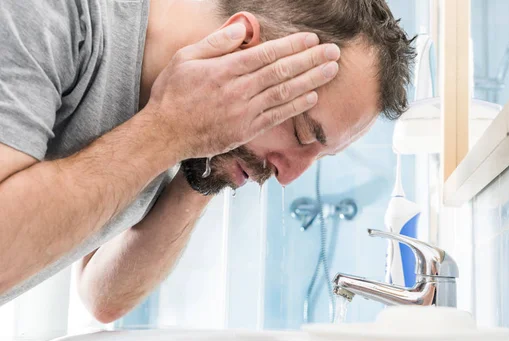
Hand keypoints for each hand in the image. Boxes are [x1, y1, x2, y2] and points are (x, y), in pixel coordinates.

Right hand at [145, 24, 339, 159]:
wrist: (165, 134)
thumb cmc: (173, 93)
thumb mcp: (186, 58)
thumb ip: (216, 43)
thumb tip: (243, 28)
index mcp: (225, 69)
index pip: (266, 54)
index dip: (292, 46)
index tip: (312, 39)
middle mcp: (239, 90)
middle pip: (282, 72)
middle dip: (310, 60)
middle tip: (334, 52)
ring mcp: (244, 112)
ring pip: (284, 93)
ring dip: (311, 80)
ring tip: (331, 70)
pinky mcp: (246, 130)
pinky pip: (277, 116)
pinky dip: (296, 106)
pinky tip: (313, 96)